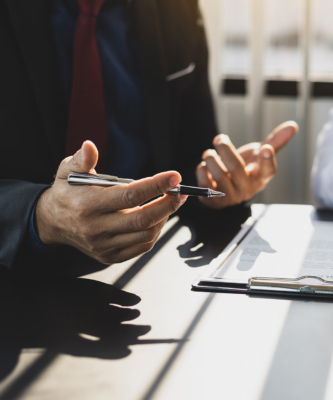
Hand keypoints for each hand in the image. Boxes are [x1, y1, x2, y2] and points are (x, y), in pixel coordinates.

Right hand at [36, 141, 186, 263]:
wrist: (52, 221)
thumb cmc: (66, 192)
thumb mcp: (67, 170)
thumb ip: (82, 159)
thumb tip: (90, 146)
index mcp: (87, 205)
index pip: (130, 196)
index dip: (156, 186)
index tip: (174, 177)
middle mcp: (96, 228)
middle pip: (143, 219)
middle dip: (168, 204)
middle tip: (180, 191)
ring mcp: (103, 245)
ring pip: (146, 234)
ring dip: (164, 217)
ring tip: (170, 202)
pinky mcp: (109, 256)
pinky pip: (142, 246)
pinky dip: (155, 231)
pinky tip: (158, 217)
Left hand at [196, 121, 297, 207]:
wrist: (227, 190)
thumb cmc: (246, 169)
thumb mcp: (259, 155)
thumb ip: (275, 141)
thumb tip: (293, 125)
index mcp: (261, 177)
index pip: (268, 171)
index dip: (268, 160)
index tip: (266, 149)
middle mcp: (247, 189)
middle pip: (236, 169)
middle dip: (226, 150)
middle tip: (219, 139)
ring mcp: (230, 197)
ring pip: (219, 176)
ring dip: (211, 159)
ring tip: (209, 153)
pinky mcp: (213, 202)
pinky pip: (204, 184)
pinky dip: (201, 171)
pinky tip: (204, 167)